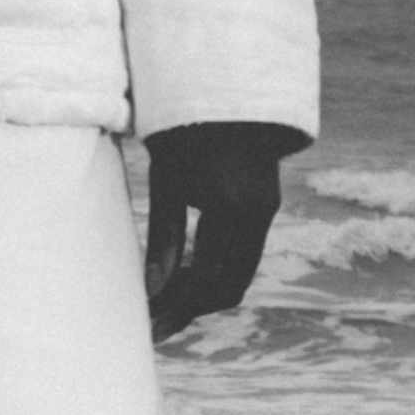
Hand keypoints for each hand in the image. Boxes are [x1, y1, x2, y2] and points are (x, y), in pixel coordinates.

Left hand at [142, 121, 295, 341]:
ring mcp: (266, 210)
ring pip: (238, 273)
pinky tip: (180, 279)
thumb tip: (152, 292)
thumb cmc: (183, 130)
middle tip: (153, 326)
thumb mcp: (167, 183)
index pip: (210, 278)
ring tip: (161, 307)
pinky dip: (212, 271)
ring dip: (202, 293)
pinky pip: (240, 254)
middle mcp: (260, 212)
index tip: (149, 324)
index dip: (179, 305)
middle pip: (231, 285)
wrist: (220, 89)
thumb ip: (163, 240)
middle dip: (191, 308)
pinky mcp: (262, 206)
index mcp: (235, 207)